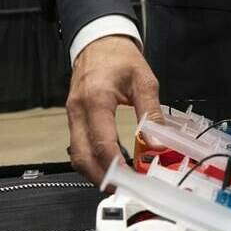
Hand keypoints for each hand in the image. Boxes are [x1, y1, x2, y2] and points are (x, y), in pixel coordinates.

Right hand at [66, 35, 161, 184]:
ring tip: (119, 181)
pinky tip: (111, 164)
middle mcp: (78, 110)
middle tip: (123, 190)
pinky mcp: (74, 117)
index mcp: (96, 99)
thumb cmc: (120, 58)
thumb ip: (151, 113)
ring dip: (95, 172)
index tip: (131, 180)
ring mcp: (72, 115)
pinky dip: (92, 160)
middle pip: (82, 156)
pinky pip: (78, 145)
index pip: (102, 142)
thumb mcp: (144, 81)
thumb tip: (158, 143)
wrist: (99, 40)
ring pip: (77, 155)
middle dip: (101, 178)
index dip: (116, 166)